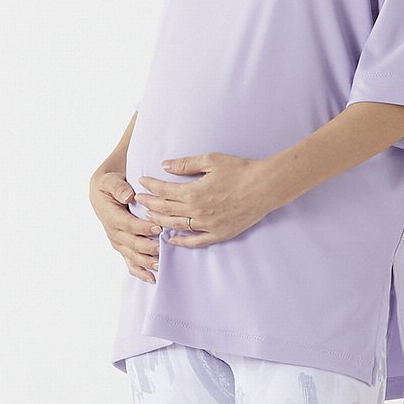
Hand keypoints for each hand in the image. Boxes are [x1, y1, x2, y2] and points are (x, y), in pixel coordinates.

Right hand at [89, 166, 163, 282]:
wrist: (103, 193)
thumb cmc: (109, 185)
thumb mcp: (109, 180)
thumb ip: (117, 187)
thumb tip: (128, 196)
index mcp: (110, 216)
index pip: (128, 224)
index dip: (142, 227)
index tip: (158, 227)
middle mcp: (114, 232)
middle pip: (131, 243)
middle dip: (147, 247)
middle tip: (163, 247)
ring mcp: (119, 242)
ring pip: (132, 255)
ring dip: (146, 261)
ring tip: (161, 265)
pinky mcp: (123, 248)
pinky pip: (130, 263)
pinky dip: (140, 272)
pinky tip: (151, 278)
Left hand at [134, 153, 274, 246]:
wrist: (265, 187)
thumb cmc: (240, 170)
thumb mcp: (211, 160)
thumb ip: (186, 164)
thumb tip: (165, 165)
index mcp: (193, 192)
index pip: (163, 190)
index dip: (150, 186)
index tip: (141, 182)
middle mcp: (197, 211)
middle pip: (165, 209)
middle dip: (149, 203)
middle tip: (139, 199)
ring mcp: (207, 225)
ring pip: (176, 226)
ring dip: (160, 221)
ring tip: (149, 216)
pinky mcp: (219, 233)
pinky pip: (195, 242)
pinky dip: (181, 242)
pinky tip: (171, 240)